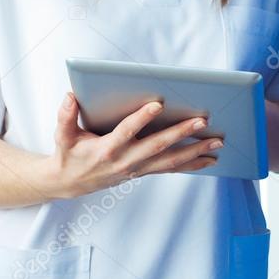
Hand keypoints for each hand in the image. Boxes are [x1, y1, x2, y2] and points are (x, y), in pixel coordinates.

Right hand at [46, 92, 222, 198]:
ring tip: (216, 142)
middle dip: (181, 134)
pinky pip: (171, 168)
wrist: (70, 183)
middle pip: (157, 146)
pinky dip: (191, 164)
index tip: (157, 104)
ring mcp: (137, 168)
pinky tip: (209, 159)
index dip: (141, 118)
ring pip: (170, 161)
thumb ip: (65, 115)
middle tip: (201, 122)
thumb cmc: (69, 154)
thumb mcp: (62, 135)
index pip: (127, 131)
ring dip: (195, 151)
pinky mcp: (144, 172)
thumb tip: (71, 95)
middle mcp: (126, 160)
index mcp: (107, 149)